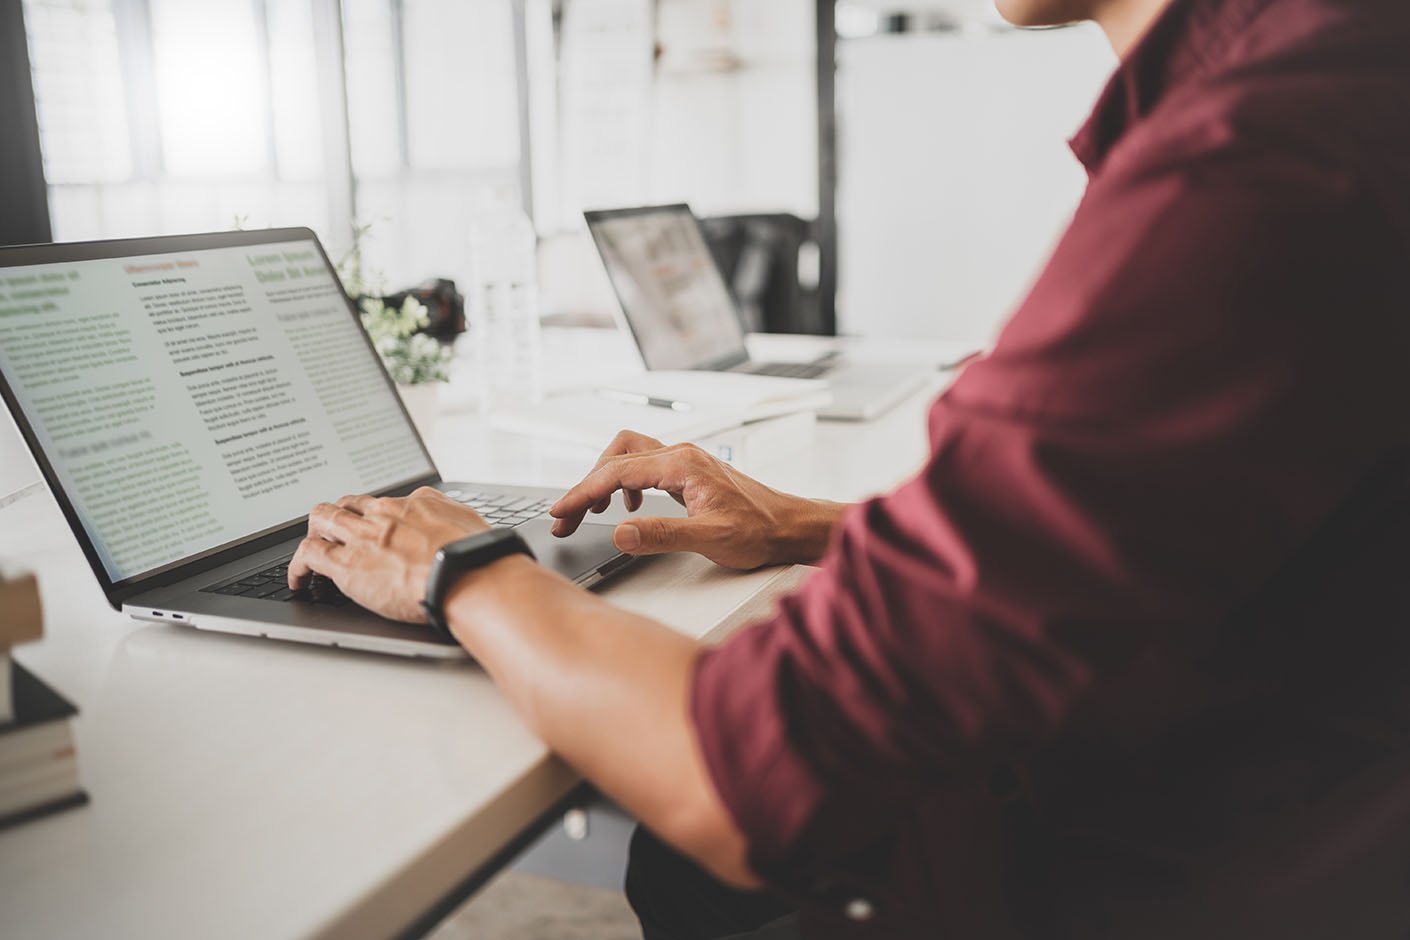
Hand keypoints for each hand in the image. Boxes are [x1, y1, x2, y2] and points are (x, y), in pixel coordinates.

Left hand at [288, 487, 489, 622]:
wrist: (468, 575)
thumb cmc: (476, 557)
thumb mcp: (469, 524)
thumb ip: (452, 519)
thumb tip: (450, 523)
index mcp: (415, 503)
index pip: (382, 503)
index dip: (372, 516)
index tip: (372, 527)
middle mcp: (385, 514)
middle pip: (347, 504)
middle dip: (337, 518)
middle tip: (334, 536)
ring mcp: (364, 537)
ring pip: (322, 519)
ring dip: (315, 534)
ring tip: (312, 553)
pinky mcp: (348, 564)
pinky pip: (309, 555)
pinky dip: (298, 566)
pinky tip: (299, 580)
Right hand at [549, 430, 846, 568]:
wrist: (789, 527)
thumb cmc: (759, 531)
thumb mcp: (709, 539)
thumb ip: (661, 535)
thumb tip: (620, 533)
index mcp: (681, 465)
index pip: (616, 473)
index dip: (582, 493)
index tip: (561, 512)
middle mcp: (681, 456)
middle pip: (616, 457)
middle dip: (587, 487)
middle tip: (568, 517)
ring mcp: (684, 462)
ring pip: (628, 456)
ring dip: (604, 481)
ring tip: (591, 512)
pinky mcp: (688, 473)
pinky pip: (644, 467)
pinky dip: (625, 484)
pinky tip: (629, 510)